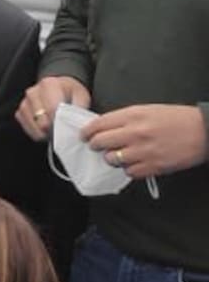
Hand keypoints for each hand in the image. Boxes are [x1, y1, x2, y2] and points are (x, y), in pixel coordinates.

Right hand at [16, 75, 90, 140]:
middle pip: (41, 120)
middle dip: (53, 129)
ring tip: (55, 129)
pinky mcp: (20, 112)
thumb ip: (79, 107)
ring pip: (34, 127)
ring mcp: (24, 103)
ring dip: (45, 132)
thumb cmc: (69, 92)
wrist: (58, 87)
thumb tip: (75, 122)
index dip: (61, 122)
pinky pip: (28, 129)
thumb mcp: (81, 95)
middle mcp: (33, 92)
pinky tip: (46, 129)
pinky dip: (38, 133)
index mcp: (49, 84)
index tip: (67, 128)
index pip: (52, 109)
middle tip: (62, 130)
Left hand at [83, 105, 208, 178]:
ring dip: (110, 159)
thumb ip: (125, 118)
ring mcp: (144, 151)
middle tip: (95, 146)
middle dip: (94, 145)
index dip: (87, 131)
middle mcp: (135, 133)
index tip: (84, 135)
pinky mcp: (154, 166)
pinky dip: (128, 169)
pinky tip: (132, 164)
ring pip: (112, 159)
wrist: (203, 131)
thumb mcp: (147, 110)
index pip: (99, 124)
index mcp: (132, 115)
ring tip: (115, 155)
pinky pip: (130, 172)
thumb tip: (105, 127)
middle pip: (100, 142)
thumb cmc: (176, 118)